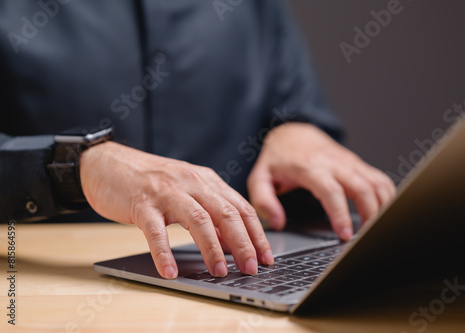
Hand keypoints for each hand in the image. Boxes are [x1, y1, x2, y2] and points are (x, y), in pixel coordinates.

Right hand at [80, 142, 273, 278]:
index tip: (266, 257)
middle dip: (243, 243)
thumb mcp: (186, 192)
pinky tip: (170, 271)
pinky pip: (155, 231)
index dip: (256, 233)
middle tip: (252, 268)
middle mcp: (191, 182)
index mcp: (205, 180)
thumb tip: (231, 243)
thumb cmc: (149, 181)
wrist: (107, 163)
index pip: (240, 207)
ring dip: (212, 248)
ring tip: (220, 271)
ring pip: (198, 219)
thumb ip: (209, 213)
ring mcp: (166, 192)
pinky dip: (164, 252)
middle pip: (226, 213)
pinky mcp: (141, 203)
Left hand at [247, 123, 395, 239]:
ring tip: (376, 230)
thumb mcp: (259, 177)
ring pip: (376, 183)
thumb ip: (264, 201)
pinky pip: (380, 179)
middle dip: (370, 214)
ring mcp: (348, 163)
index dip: (340, 213)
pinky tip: (384, 212)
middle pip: (362, 187)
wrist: (293, 132)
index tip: (345, 234)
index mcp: (310, 168)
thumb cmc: (277, 158)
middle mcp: (334, 164)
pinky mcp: (357, 164)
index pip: (331, 191)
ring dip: (382, 207)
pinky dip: (387, 196)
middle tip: (366, 238)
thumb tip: (278, 223)